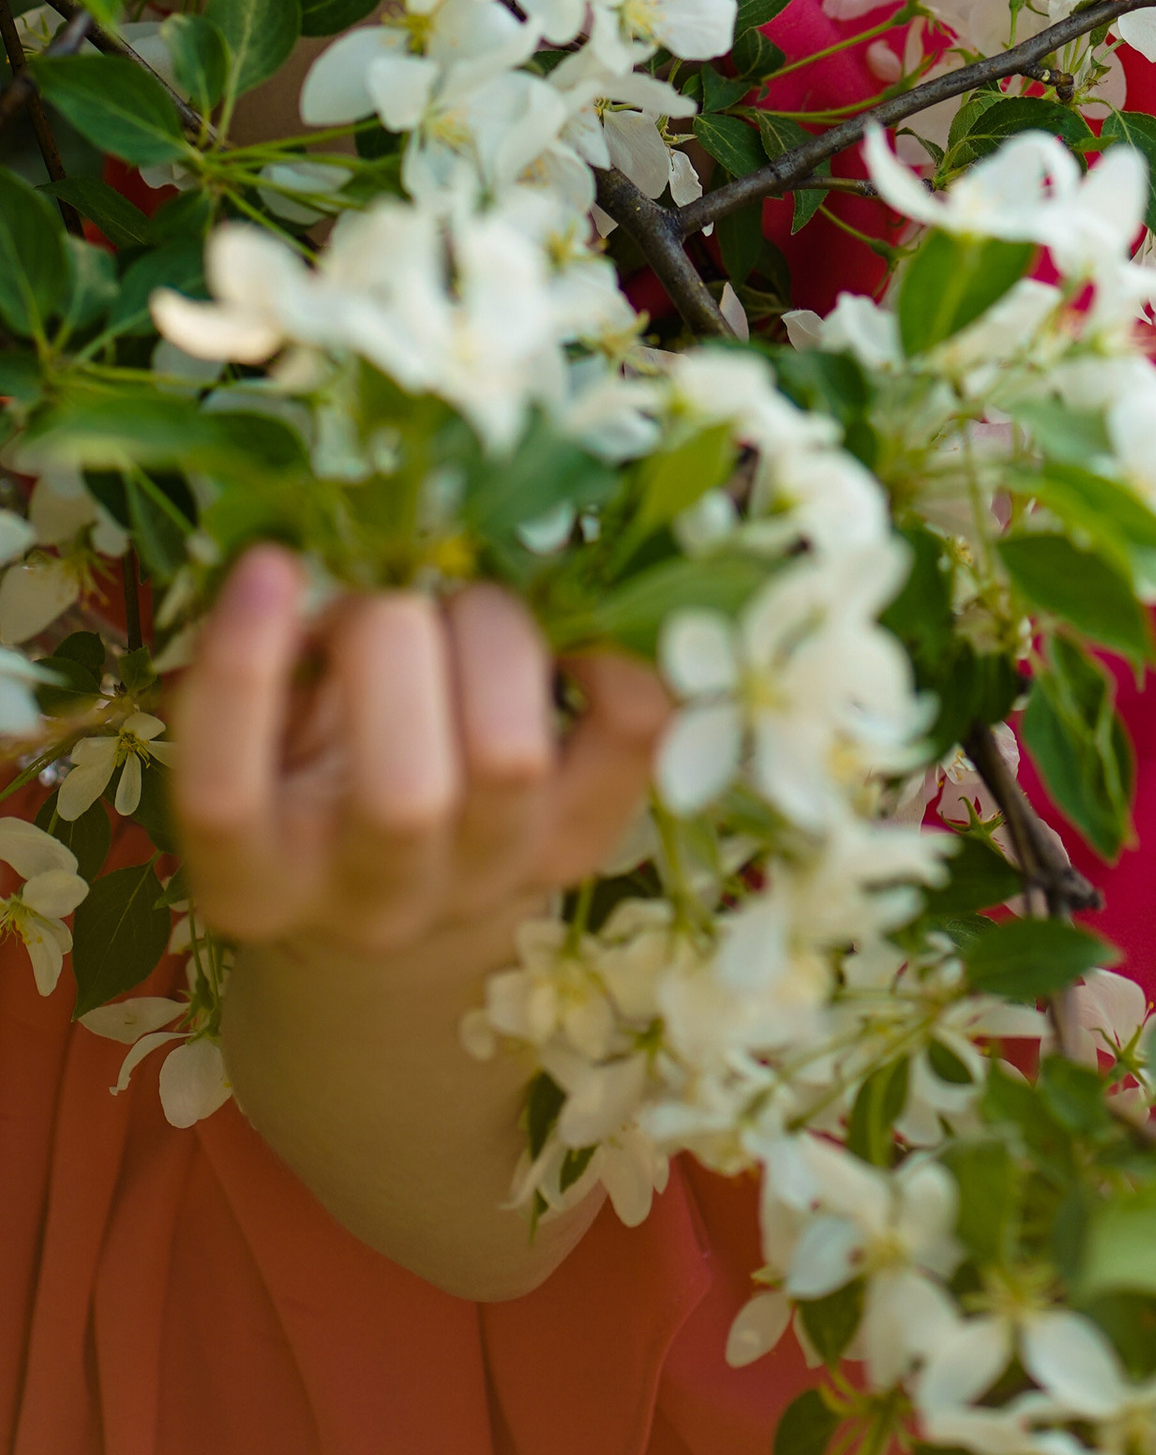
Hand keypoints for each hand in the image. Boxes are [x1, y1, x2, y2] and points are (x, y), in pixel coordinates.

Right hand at [173, 547, 668, 955]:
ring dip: (490, 635)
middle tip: (387, 592)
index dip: (243, 678)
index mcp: (256, 878)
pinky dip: (614, 649)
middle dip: (391, 642)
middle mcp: (373, 901)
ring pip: (511, 757)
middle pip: (401, 794)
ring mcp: (492, 878)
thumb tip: (311, 553)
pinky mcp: (584, 838)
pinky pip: (631, 730)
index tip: (269, 565)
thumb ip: (272, 661)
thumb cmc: (318, 767)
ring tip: (468, 604)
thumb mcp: (266, 729)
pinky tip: (573, 614)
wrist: (412, 880)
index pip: (225, 801)